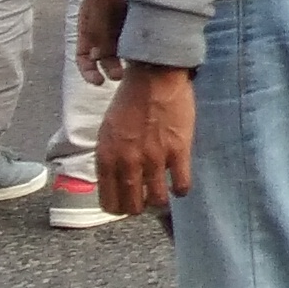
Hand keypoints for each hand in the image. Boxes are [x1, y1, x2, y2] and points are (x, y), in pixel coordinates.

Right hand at [75, 0, 133, 84]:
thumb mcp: (98, 2)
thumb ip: (96, 29)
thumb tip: (97, 57)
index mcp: (87, 24)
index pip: (83, 55)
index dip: (88, 71)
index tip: (99, 81)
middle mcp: (104, 28)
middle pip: (105, 57)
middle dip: (110, 68)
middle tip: (121, 75)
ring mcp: (123, 25)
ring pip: (122, 51)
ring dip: (126, 62)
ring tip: (135, 67)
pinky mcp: (140, 21)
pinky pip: (138, 41)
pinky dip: (140, 50)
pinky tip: (147, 55)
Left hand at [98, 66, 196, 217]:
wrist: (153, 79)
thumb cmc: (128, 101)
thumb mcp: (107, 131)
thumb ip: (110, 157)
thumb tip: (115, 177)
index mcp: (107, 157)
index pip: (108, 201)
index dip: (118, 208)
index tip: (125, 205)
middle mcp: (128, 162)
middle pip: (132, 206)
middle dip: (138, 208)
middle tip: (144, 202)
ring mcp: (154, 159)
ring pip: (157, 200)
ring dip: (159, 202)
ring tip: (163, 196)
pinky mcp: (178, 151)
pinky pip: (181, 185)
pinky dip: (181, 190)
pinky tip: (180, 185)